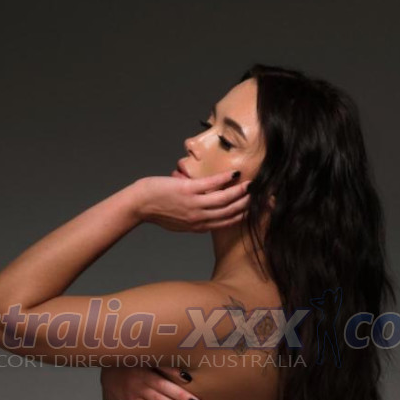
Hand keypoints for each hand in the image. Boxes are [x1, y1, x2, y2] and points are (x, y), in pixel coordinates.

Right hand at [100, 364, 201, 399]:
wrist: (110, 374)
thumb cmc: (135, 364)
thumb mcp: (147, 360)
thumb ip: (164, 365)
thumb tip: (185, 374)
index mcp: (146, 366)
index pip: (161, 368)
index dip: (174, 373)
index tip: (189, 378)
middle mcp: (141, 380)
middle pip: (163, 388)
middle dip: (180, 397)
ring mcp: (136, 393)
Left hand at [132, 170, 250, 232]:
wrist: (138, 205)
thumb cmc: (155, 211)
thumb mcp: (178, 222)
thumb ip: (193, 218)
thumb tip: (203, 208)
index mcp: (198, 226)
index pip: (226, 222)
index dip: (242, 216)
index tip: (254, 210)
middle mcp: (199, 218)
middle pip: (229, 212)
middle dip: (247, 205)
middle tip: (260, 196)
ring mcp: (194, 205)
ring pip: (224, 200)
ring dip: (240, 192)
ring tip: (251, 185)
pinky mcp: (188, 191)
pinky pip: (212, 184)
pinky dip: (225, 178)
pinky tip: (234, 173)